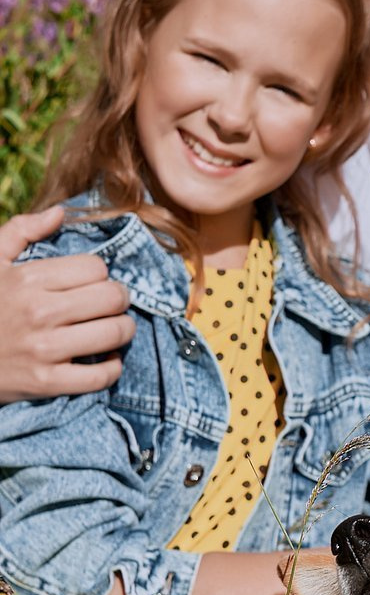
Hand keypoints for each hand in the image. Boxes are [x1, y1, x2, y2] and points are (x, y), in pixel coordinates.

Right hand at [0, 206, 134, 401]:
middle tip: (111, 304)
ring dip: (123, 330)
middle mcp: (40, 312)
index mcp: (28, 279)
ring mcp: (44, 350)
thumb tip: (60, 212)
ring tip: (114, 328)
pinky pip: (100, 376)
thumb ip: (22, 231)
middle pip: (112, 298)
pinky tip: (107, 358)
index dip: (99, 274)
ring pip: (114, 333)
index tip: (92, 282)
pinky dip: (112, 368)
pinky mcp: (46, 382)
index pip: (96, 268)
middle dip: (119, 299)